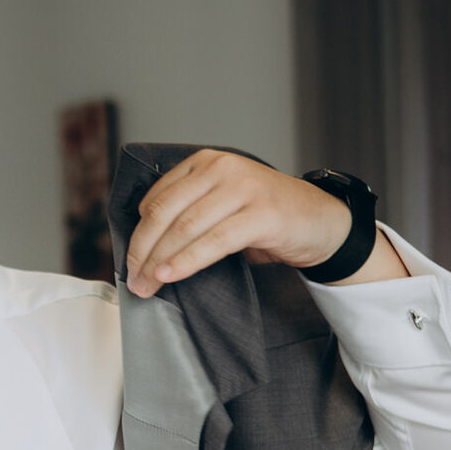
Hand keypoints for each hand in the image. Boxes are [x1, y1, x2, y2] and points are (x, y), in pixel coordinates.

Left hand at [121, 150, 402, 297]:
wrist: (321, 222)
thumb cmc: (266, 218)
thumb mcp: (222, 205)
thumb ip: (190, 213)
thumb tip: (146, 250)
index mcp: (205, 162)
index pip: (156, 199)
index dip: (137, 234)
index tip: (129, 262)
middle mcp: (222, 167)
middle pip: (165, 212)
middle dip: (143, 250)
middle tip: (132, 281)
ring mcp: (243, 187)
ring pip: (186, 227)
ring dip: (159, 260)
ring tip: (146, 286)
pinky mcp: (262, 213)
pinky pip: (214, 240)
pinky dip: (187, 260)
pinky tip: (170, 276)